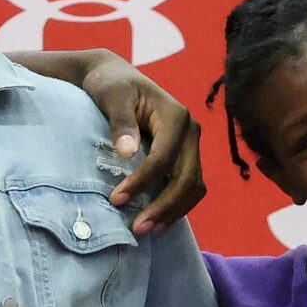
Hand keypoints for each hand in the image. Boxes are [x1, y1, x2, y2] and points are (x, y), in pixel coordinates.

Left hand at [73, 50, 205, 232]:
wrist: (116, 77)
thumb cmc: (111, 85)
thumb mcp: (111, 95)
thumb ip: (120, 121)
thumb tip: (126, 151)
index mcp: (176, 116)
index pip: (164, 157)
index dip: (142, 182)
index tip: (116, 199)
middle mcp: (190, 131)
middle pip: (187, 177)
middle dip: (163, 206)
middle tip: (137, 228)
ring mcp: (191, 144)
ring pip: (194, 186)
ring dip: (173, 211)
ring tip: (146, 230)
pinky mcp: (185, 155)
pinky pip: (189, 185)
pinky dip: (177, 205)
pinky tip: (157, 221)